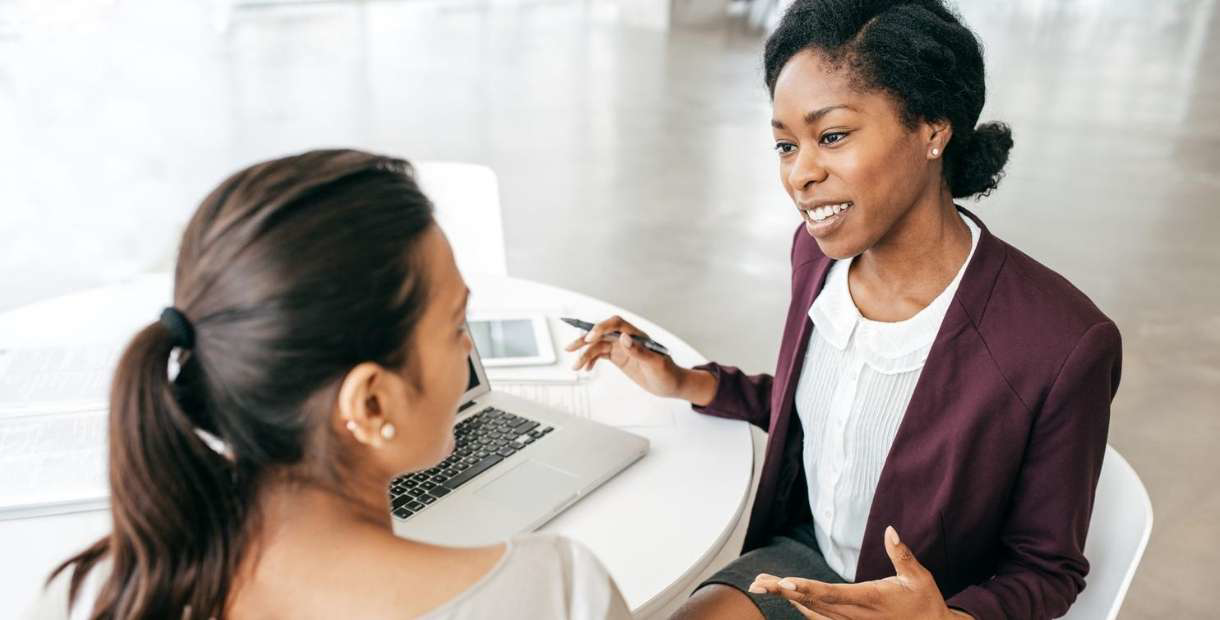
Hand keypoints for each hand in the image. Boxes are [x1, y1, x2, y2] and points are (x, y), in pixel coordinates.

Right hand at [565, 315, 686, 398]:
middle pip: (602, 333)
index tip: (590, 338)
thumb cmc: (668, 373)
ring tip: (576, 366)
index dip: (601, 328)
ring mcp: (622, 348)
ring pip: (598, 345)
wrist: (671, 384)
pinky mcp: (619, 357)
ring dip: (585, 354)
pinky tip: (586, 368)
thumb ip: (640, 351)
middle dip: (585, 339)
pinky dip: (591, 360)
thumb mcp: (656, 364)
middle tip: (570, 348)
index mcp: (637, 336)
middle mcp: (627, 339)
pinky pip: (601, 355)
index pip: (616, 324)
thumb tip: (624, 338)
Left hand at [748, 526, 967, 619]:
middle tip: (757, 584)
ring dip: (786, 598)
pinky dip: (802, 607)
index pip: (831, 594)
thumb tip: (889, 531)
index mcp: (870, 599)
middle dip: (783, 592)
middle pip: (812, 602)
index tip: (784, 583)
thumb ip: (901, 555)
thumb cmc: (925, 603)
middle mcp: (855, 615)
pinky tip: (787, 596)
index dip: (806, 589)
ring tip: (761, 586)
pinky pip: (821, 618)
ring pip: (812, 611)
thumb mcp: (918, 577)